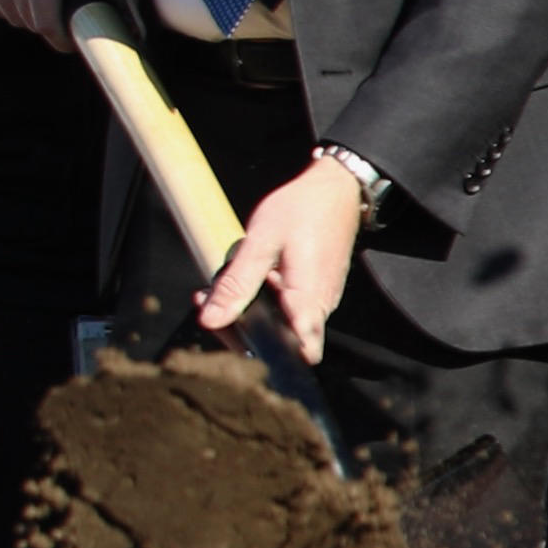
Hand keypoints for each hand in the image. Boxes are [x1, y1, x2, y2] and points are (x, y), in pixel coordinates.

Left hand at [198, 152, 367, 360]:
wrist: (337, 189)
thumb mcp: (260, 243)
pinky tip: (246, 280)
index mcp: (307, 300)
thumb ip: (236, 284)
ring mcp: (320, 300)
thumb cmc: (302, 210)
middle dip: (243, 333)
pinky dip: (265, 303)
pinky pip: (290, 310)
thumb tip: (211, 320)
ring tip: (221, 288)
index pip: (296, 354)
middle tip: (211, 305)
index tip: (231, 338)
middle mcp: (319, 307)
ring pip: (285, 327)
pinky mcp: (316, 291)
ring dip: (251, 316)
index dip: (263, 358)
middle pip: (284, 345)